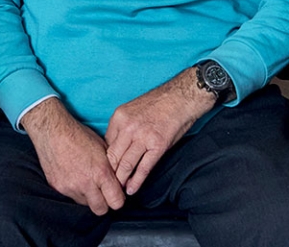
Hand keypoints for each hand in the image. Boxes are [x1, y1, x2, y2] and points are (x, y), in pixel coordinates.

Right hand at [22, 98, 125, 215]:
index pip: (116, 202)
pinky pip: (71, 196)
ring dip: (88, 196)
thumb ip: (112, 168)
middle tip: (103, 193)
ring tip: (86, 180)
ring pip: (85, 203)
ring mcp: (70, 187)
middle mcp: (86, 183)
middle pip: (101, 210)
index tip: (116, 194)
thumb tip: (120, 182)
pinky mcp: (58, 187)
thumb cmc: (79, 135)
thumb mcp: (103, 148)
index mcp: (101, 172)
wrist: (53, 131)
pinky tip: (74, 176)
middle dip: (104, 203)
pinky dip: (75, 190)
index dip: (118, 199)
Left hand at [105, 68, 215, 194]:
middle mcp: (128, 127)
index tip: (106, 171)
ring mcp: (143, 137)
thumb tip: (117, 147)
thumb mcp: (133, 109)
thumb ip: (123, 127)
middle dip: (110, 174)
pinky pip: (144, 167)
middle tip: (108, 186)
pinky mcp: (158, 145)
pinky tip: (132, 189)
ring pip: (126, 164)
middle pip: (113, 156)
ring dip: (121, 180)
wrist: (182, 96)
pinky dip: (136, 181)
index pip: (107, 144)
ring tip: (118, 192)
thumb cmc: (160, 103)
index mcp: (119, 117)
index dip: (106, 161)